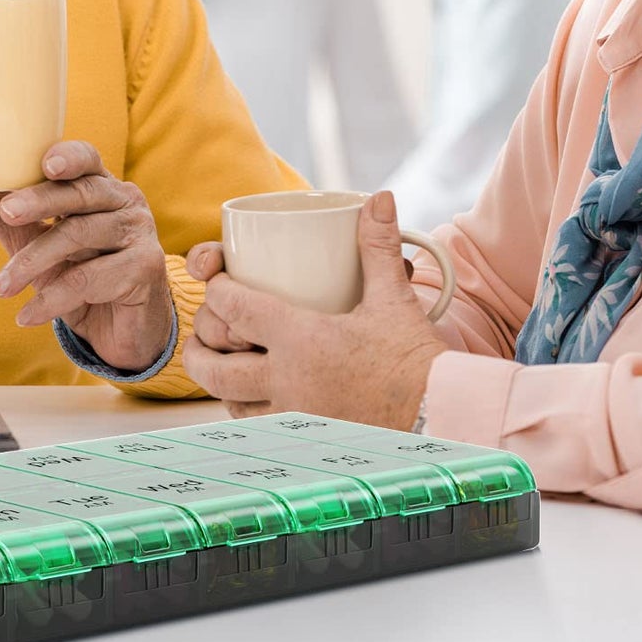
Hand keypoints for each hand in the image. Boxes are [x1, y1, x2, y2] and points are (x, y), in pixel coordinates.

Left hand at [0, 140, 173, 373]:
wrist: (121, 329)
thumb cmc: (82, 275)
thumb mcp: (40, 244)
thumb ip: (8, 217)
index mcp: (101, 186)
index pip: (87, 159)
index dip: (68, 156)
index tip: (44, 163)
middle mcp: (126, 202)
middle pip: (82, 193)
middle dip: (40, 200)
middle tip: (7, 212)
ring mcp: (140, 232)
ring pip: (80, 235)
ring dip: (33, 262)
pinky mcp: (146, 267)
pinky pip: (91, 279)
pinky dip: (53, 298)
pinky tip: (26, 315)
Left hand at [183, 191, 444, 426]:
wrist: (442, 418)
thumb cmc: (416, 360)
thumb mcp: (393, 297)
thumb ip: (378, 245)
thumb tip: (379, 198)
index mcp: (301, 341)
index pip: (234, 309)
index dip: (216, 291)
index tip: (217, 282)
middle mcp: (288, 383)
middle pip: (216, 369)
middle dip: (199, 349)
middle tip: (202, 337)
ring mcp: (295, 419)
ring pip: (232, 405)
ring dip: (222, 385)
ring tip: (224, 367)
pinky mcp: (308, 442)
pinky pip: (261, 431)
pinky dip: (248, 414)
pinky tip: (256, 403)